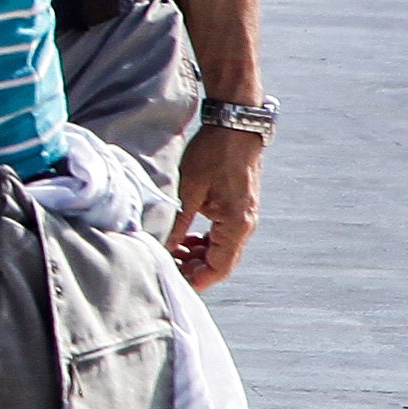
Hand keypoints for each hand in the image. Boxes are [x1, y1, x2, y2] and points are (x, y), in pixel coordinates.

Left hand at [171, 123, 263, 286]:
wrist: (235, 127)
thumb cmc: (213, 155)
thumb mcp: (189, 190)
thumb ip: (178, 223)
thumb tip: (164, 247)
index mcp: (236, 226)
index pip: (219, 268)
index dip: (196, 280)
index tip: (174, 281)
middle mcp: (244, 226)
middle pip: (219, 262)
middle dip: (193, 267)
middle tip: (166, 263)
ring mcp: (243, 216)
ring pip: (219, 249)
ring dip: (197, 253)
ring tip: (171, 248)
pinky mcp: (237, 207)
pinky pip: (221, 234)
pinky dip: (203, 239)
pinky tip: (185, 234)